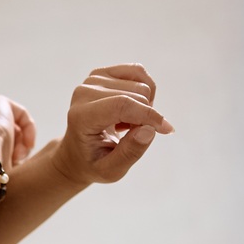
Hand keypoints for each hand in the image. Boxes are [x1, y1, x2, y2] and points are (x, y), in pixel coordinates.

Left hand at [49, 65, 172, 185]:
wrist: (77, 152)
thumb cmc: (94, 163)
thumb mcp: (110, 170)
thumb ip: (129, 153)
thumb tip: (149, 129)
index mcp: (80, 117)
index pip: (122, 105)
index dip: (148, 116)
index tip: (166, 130)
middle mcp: (84, 92)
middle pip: (137, 95)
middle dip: (145, 117)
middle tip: (132, 134)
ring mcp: (92, 79)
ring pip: (142, 84)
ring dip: (144, 106)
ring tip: (127, 124)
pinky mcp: (103, 73)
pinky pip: (140, 73)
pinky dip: (144, 92)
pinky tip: (131, 109)